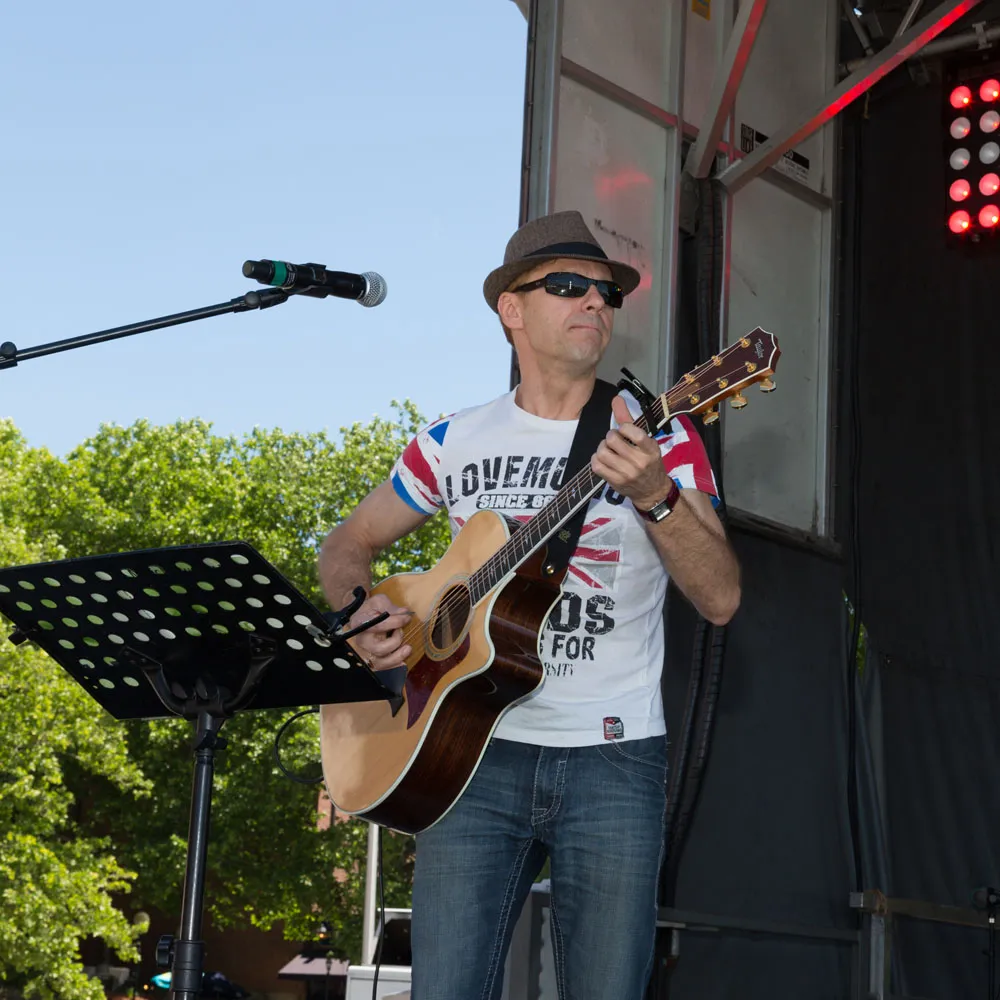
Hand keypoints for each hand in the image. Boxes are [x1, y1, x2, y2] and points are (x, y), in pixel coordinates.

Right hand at [348, 592, 412, 670]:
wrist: (362, 619)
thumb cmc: (371, 610)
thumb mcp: (378, 602)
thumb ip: (390, 607)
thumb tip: (404, 612)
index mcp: (361, 624)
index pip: (378, 626)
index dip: (395, 622)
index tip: (407, 618)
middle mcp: (361, 640)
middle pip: (379, 648)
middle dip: (396, 640)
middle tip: (401, 631)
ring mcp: (366, 652)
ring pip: (381, 662)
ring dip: (398, 655)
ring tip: (407, 647)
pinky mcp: (372, 660)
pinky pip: (384, 667)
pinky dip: (395, 664)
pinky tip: (404, 656)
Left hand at [591, 396, 672, 510]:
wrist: (652, 491)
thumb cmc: (649, 463)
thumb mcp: (646, 442)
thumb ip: (629, 421)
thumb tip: (616, 399)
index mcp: (651, 449)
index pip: (634, 433)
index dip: (623, 427)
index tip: (624, 430)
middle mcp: (640, 462)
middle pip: (612, 440)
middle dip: (610, 436)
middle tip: (614, 440)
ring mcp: (627, 474)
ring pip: (602, 452)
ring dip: (602, 447)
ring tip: (608, 449)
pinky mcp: (615, 482)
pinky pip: (597, 465)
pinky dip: (596, 459)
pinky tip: (603, 459)